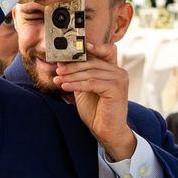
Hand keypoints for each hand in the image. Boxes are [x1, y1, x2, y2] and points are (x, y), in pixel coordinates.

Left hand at [54, 40, 134, 158]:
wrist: (106, 130)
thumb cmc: (97, 111)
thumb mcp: (86, 89)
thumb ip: (80, 75)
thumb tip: (64, 63)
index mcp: (115, 70)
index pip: (105, 51)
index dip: (93, 46)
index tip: (74, 47)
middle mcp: (120, 72)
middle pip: (93, 63)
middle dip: (72, 66)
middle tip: (57, 69)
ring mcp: (120, 80)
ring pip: (91, 73)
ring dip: (71, 76)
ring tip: (58, 80)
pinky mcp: (116, 89)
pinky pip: (92, 83)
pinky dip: (76, 84)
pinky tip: (65, 86)